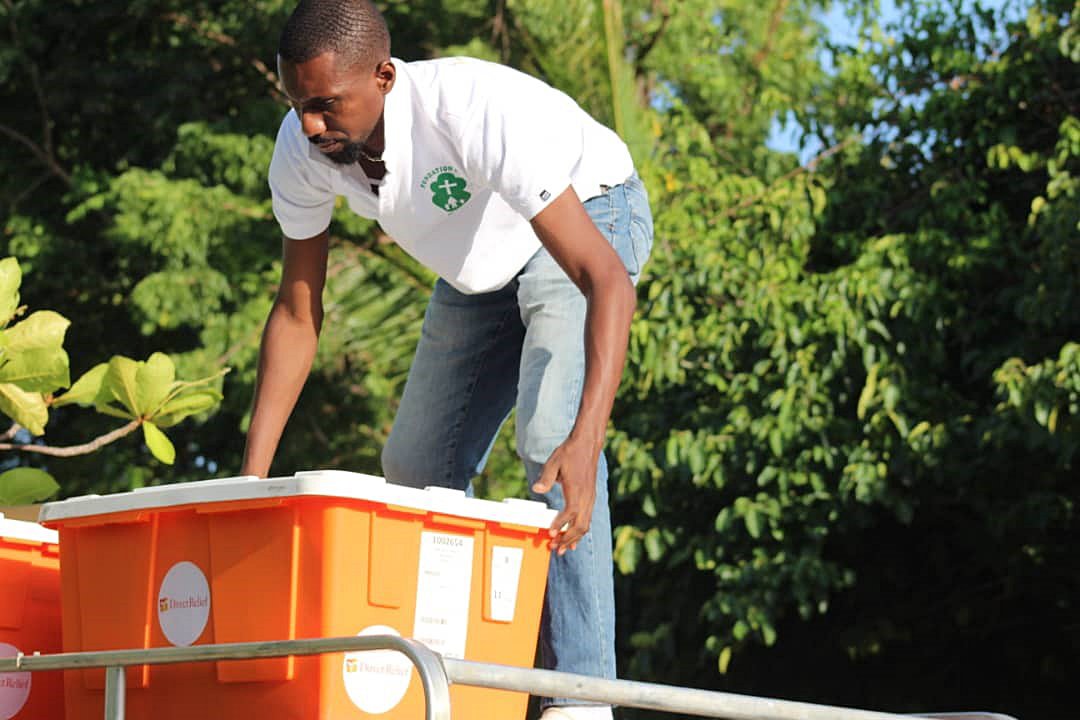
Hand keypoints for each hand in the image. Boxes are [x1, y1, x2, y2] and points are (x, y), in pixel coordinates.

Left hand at [531, 435, 599, 554]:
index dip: (561, 525)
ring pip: (586, 524)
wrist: (587, 443)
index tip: (551, 534)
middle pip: (581, 525)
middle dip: (568, 539)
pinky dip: (580, 529)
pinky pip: (587, 518)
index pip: (570, 512)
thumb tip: (537, 489)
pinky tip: (574, 536)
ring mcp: (590, 497)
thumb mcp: (554, 462)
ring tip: (564, 548)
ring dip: (575, 538)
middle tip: (555, 549)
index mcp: (577, 489)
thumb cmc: (570, 452)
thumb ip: (546, 477)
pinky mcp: (591, 497)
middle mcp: (586, 496)